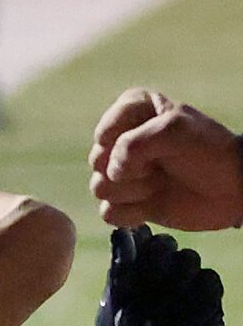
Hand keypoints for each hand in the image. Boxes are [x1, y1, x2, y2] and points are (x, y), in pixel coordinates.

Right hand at [90, 89, 242, 230]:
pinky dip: (132, 213)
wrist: (235, 189)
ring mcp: (123, 174)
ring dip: (134, 191)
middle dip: (130, 170)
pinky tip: (153, 205)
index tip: (158, 144)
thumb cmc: (210, 152)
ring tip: (160, 184)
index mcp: (132, 113)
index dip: (126, 144)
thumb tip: (110, 173)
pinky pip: (108, 212)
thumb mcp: (175, 130)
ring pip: (100, 187)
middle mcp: (122, 142)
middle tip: (160, 167)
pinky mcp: (127, 203)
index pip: (105, 132)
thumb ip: (134, 143)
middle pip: (97, 161)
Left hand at [97, 225, 224, 325]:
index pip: (130, 248)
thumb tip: (120, 243)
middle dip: (159, 250)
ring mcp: (181, 296)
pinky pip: (210, 280)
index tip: (134, 242)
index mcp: (124, 288)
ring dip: (181, 268)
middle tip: (155, 271)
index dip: (133, 240)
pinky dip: (204, 286)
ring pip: (187, 259)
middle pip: (162, 246)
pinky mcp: (207, 309)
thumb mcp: (117, 325)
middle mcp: (153, 287)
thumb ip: (120, 284)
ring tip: (172, 292)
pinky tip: (194, 304)